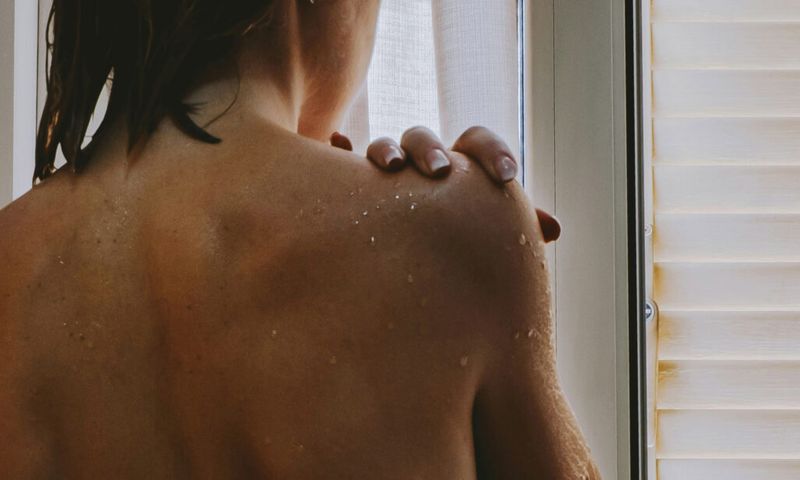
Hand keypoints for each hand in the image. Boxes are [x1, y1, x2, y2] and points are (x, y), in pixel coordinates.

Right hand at [330, 126, 560, 242]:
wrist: (407, 254)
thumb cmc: (454, 237)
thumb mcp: (482, 229)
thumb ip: (512, 225)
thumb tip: (553, 229)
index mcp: (457, 166)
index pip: (476, 141)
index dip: (493, 151)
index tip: (507, 176)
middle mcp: (418, 161)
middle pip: (424, 137)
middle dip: (432, 149)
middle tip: (440, 172)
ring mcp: (383, 171)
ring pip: (382, 146)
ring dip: (387, 149)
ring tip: (392, 167)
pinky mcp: (350, 185)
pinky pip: (338, 158)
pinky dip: (337, 147)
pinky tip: (336, 141)